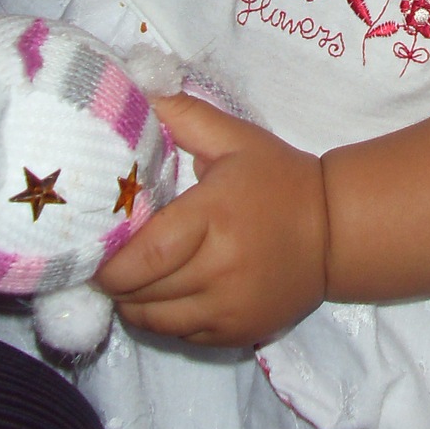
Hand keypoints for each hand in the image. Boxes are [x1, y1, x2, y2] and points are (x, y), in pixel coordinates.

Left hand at [96, 93, 328, 346]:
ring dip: (132, 303)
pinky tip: (164, 294)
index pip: (144, 254)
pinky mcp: (237, 333)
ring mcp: (230, 307)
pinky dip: (162, 319)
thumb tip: (132, 92)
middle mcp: (222, 269)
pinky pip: (179, 336)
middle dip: (114, 280)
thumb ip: (182, 115)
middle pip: (141, 292)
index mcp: (215, 217)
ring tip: (130, 279)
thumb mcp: (235, 139)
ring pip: (154, 320)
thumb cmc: (279, 179)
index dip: (109, 260)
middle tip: (104, 260)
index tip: (93, 245)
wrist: (336, 232)